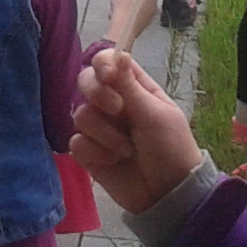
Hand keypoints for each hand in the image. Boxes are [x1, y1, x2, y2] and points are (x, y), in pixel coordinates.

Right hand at [69, 49, 203, 215]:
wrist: (168, 195)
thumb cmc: (171, 149)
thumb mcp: (156, 115)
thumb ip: (131, 86)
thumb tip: (117, 52)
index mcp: (133, 88)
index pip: (106, 62)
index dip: (102, 64)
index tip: (108, 76)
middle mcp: (112, 103)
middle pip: (85, 82)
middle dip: (98, 95)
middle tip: (118, 111)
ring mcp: (99, 128)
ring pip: (80, 114)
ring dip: (105, 134)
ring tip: (126, 150)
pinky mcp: (88, 152)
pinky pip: (76, 142)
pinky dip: (95, 152)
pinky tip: (112, 161)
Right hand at [108, 0, 158, 44]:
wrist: (123, 26)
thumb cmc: (124, 4)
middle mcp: (154, 2)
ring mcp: (150, 14)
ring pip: (138, 4)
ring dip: (129, 2)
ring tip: (118, 4)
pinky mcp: (144, 24)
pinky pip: (136, 14)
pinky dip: (128, 13)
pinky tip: (118, 14)